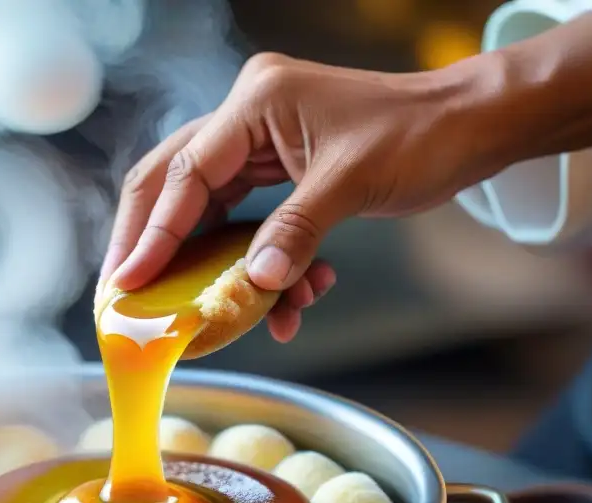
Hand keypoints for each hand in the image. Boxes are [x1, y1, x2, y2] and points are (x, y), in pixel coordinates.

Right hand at [100, 52, 490, 341]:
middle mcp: (247, 116)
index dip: (155, 231)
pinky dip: (256, 260)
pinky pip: (246, 219)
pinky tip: (282, 299)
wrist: (466, 126)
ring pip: (208, 208)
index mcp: (256, 103)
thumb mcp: (353, 183)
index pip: (187, 173)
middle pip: (175, 183)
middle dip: (153, 242)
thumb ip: (295, 231)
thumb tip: (255, 284)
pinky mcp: (277, 166)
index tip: (130, 280)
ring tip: (214, 311)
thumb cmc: (419, 135)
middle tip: (125, 292)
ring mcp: (260, 140)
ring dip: (212, 263)